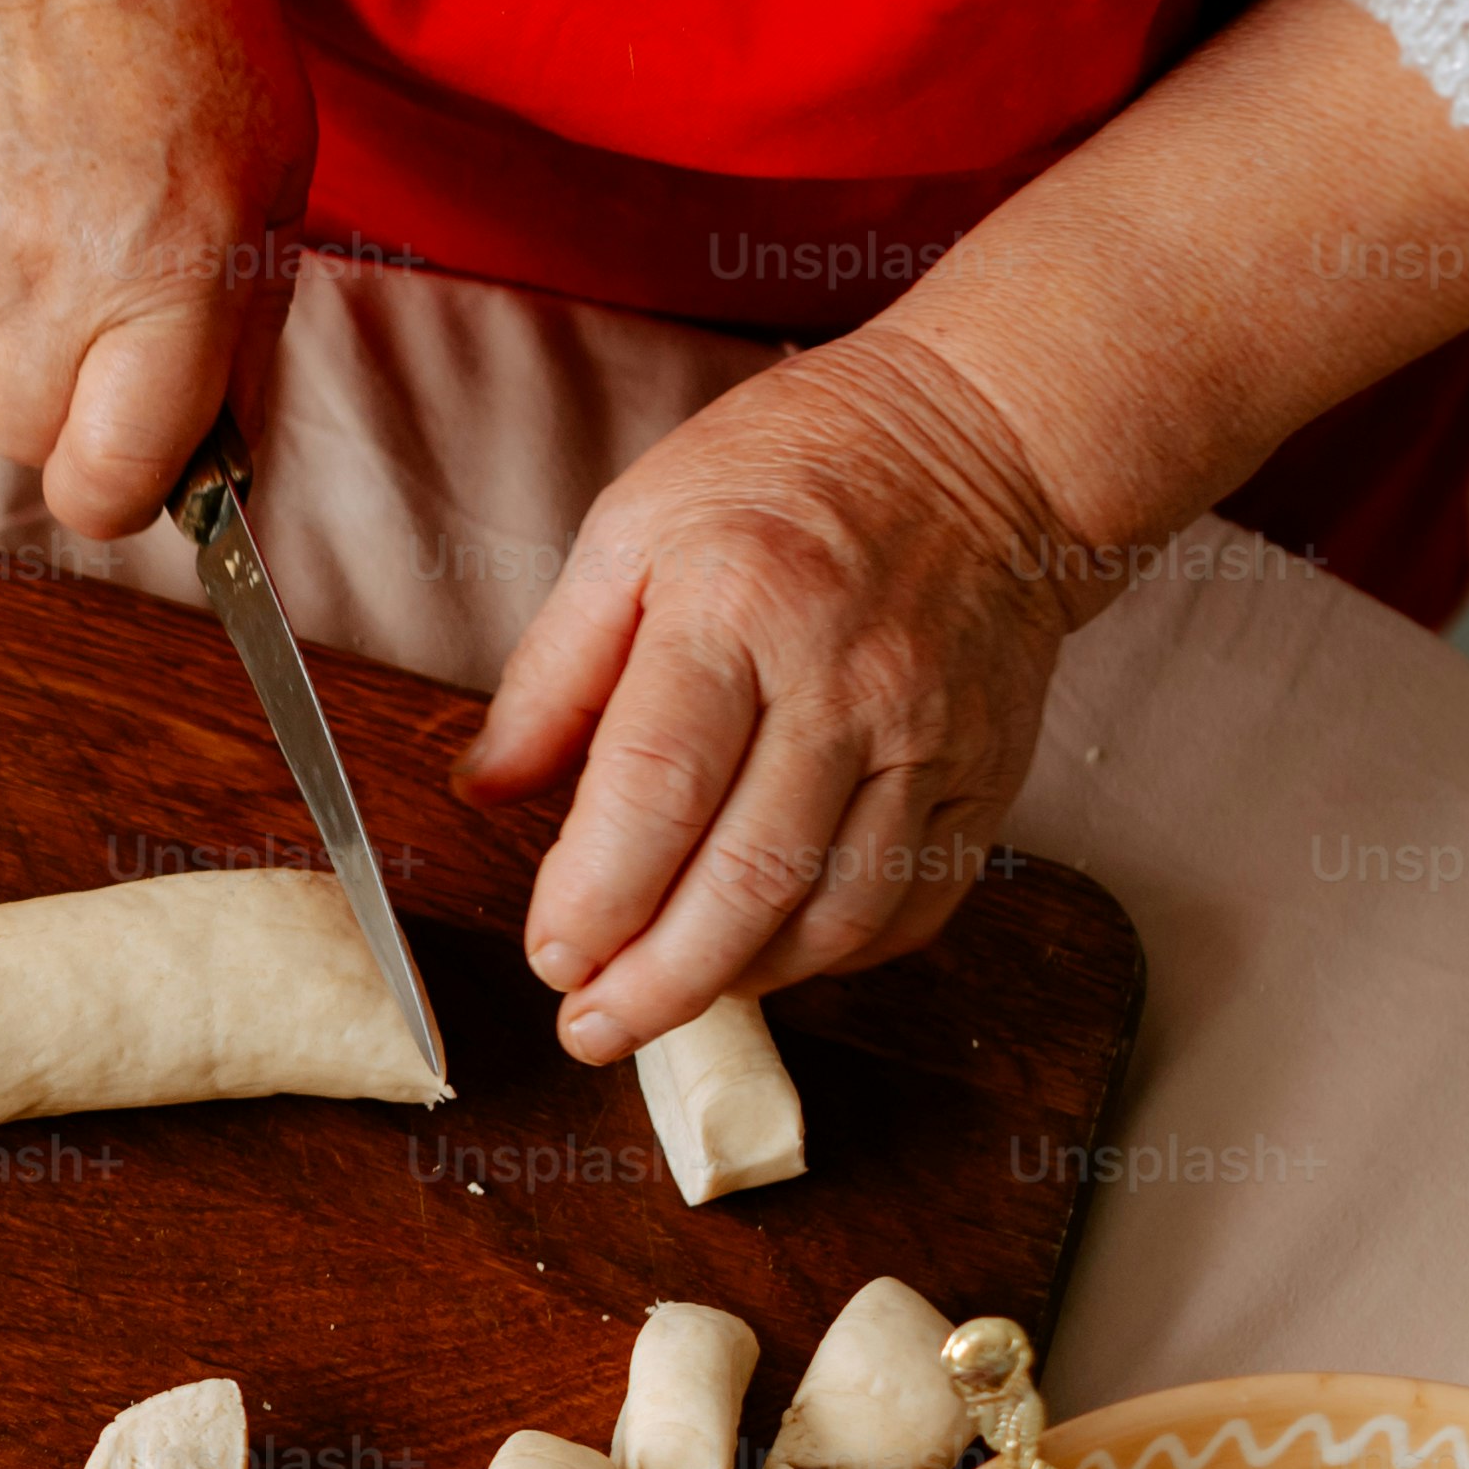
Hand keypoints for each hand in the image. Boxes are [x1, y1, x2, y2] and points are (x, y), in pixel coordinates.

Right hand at [0, 0, 307, 536]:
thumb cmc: (172, 5)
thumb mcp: (271, 161)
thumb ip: (236, 310)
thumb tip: (205, 432)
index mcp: (166, 279)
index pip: (109, 483)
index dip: (122, 486)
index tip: (134, 457)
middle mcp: (43, 283)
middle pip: (21, 439)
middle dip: (60, 392)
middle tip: (97, 292)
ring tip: (38, 194)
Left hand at [461, 325, 1091, 1059]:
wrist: (988, 443)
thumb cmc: (792, 479)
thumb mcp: (632, 530)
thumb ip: (552, 673)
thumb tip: (480, 789)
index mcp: (738, 607)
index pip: (658, 785)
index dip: (596, 894)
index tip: (549, 954)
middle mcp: (846, 683)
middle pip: (747, 877)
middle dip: (655, 982)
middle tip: (589, 1026)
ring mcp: (930, 737)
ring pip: (836, 912)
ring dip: (738, 983)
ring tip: (664, 1001)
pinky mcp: (986, 776)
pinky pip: (911, 906)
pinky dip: (831, 958)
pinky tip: (763, 959)